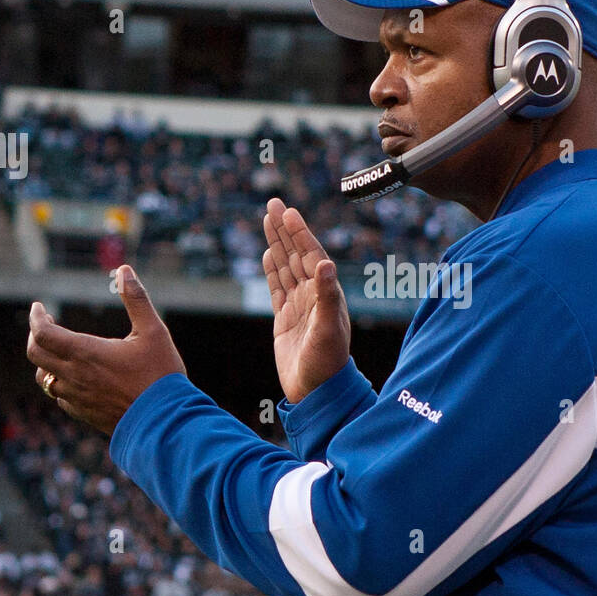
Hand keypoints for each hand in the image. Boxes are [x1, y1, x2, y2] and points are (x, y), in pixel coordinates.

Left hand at [27, 265, 186, 434]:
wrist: (165, 422)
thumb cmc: (161, 375)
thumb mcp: (154, 331)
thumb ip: (136, 299)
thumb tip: (124, 270)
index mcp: (86, 352)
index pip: (43, 333)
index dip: (36, 317)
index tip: (39, 308)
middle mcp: (74, 376)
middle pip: (36, 354)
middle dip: (36, 336)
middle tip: (46, 326)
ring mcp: (77, 398)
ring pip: (45, 378)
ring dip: (46, 361)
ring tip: (60, 351)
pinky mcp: (85, 414)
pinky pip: (60, 398)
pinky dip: (60, 383)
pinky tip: (76, 379)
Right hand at [262, 198, 349, 403]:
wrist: (316, 392)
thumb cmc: (327, 362)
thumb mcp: (328, 329)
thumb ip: (327, 296)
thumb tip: (325, 264)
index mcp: (326, 293)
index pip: (311, 255)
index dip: (299, 233)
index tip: (288, 211)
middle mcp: (314, 295)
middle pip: (296, 254)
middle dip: (285, 229)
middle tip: (273, 203)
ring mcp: (299, 305)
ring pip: (285, 267)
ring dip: (277, 243)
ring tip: (268, 220)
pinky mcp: (285, 319)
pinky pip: (277, 287)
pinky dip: (271, 269)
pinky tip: (268, 253)